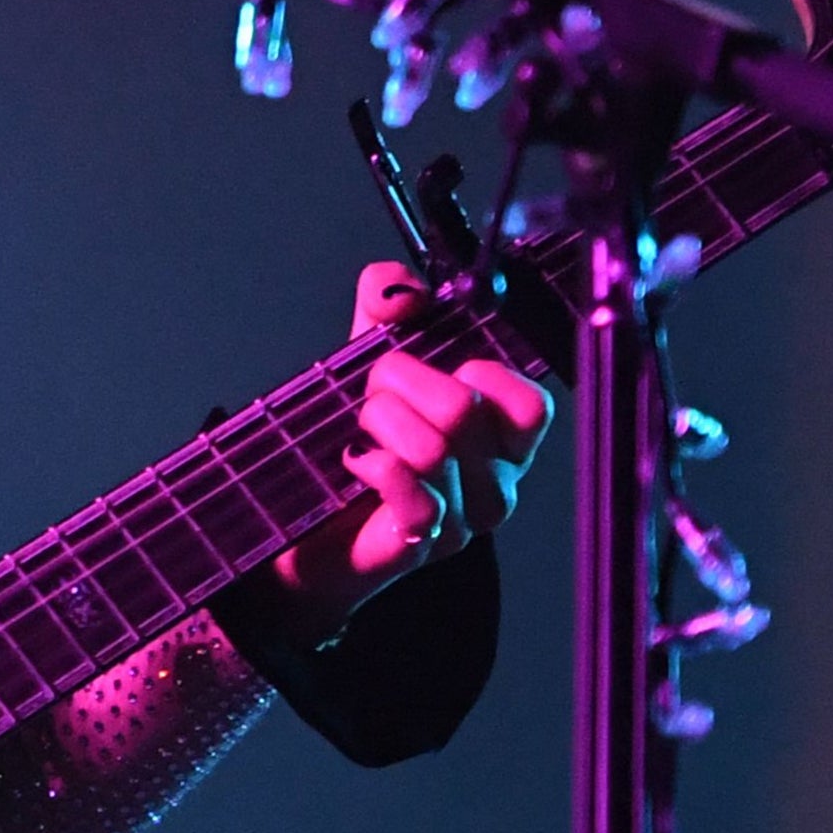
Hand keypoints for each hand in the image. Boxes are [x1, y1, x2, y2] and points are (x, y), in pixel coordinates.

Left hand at [270, 262, 555, 629]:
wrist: (302, 521)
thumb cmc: (353, 440)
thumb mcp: (367, 357)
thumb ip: (387, 307)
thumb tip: (401, 286)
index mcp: (502, 437)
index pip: (530, 403)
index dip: (478, 372)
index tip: (435, 366)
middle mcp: (495, 482)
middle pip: (464, 410)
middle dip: (398, 382)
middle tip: (371, 397)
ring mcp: (464, 521)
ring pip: (432, 449)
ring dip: (377, 424)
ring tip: (360, 433)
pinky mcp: (421, 545)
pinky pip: (413, 495)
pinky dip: (373, 465)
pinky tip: (355, 461)